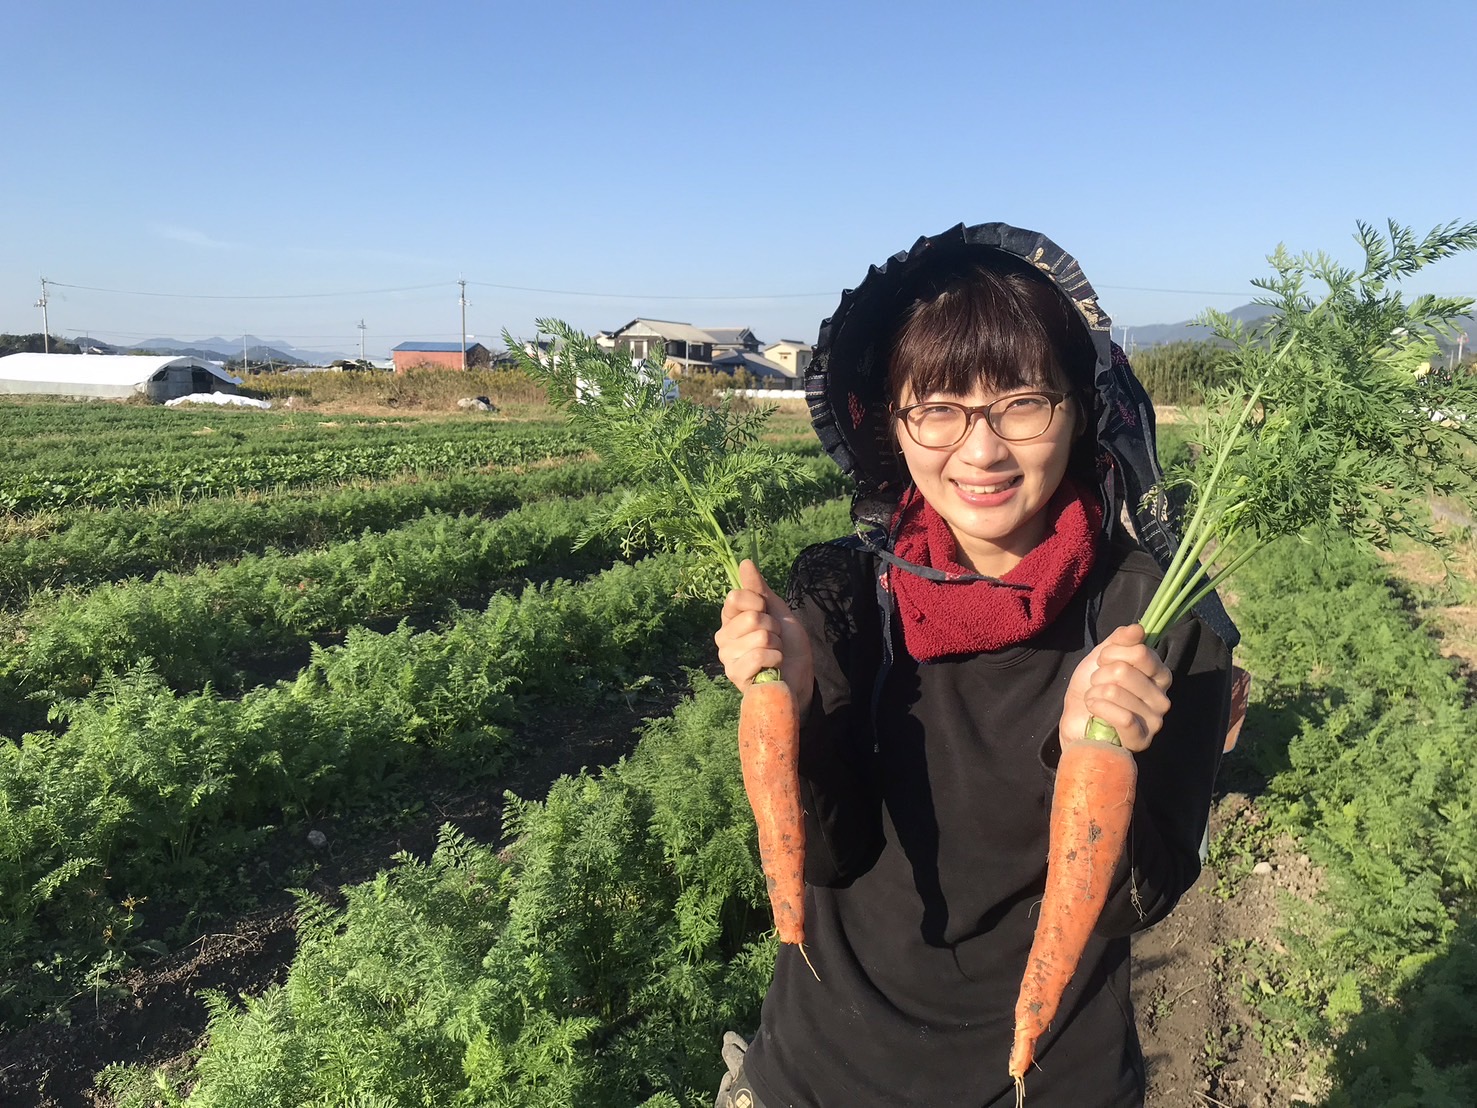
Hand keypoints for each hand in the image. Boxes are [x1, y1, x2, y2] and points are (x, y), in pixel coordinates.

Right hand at [715, 559, 814, 714]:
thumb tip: (745, 562)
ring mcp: (727, 658)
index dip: (759, 603)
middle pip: (751, 618)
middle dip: (773, 628)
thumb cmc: (787, 643)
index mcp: (729, 619)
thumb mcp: (776, 610)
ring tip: (774, 654)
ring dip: (776, 646)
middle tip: (774, 639)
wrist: (799, 675)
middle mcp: (723, 637)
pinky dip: (775, 660)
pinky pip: (759, 657)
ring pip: (759, 637)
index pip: (736, 597)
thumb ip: (758, 589)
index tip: (767, 614)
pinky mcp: (735, 676)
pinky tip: (772, 667)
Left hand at [1060, 624, 1171, 753]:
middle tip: (1097, 683)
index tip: (1102, 661)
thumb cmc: (1094, 687)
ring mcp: (1155, 720)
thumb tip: (1138, 629)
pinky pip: (1122, 717)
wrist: (1077, 719)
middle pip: (1124, 671)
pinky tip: (1094, 709)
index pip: (1141, 652)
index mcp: (1159, 674)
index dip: (1112, 653)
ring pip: (1116, 692)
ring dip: (1095, 692)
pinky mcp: (1142, 739)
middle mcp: (1162, 698)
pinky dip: (1099, 708)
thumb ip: (1121, 640)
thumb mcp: (1104, 656)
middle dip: (1100, 675)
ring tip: (1094, 698)